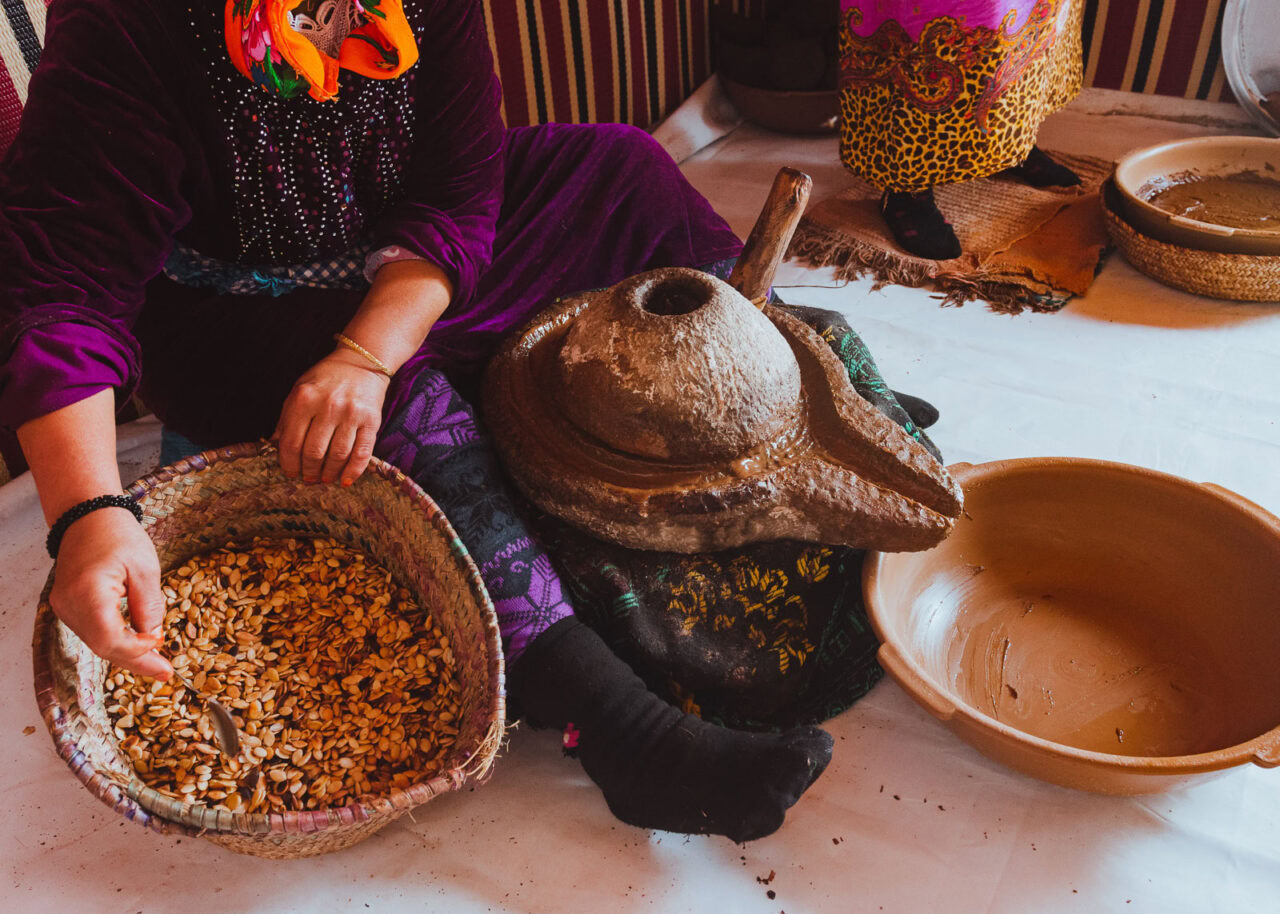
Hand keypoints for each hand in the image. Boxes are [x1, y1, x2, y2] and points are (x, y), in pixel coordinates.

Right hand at [49, 508, 171, 678]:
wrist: (89, 517)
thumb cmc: (119, 536)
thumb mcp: (145, 568)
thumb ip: (149, 606)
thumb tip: (154, 639)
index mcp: (88, 593)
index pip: (109, 638)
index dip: (136, 650)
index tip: (161, 652)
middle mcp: (69, 604)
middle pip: (102, 645)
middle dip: (136, 660)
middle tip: (164, 672)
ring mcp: (64, 607)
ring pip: (97, 642)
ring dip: (127, 653)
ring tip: (156, 663)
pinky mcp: (68, 606)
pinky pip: (93, 632)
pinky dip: (116, 641)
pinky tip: (138, 645)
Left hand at [274, 349, 388, 484]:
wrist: (361, 362)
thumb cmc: (326, 379)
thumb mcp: (299, 392)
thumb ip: (286, 419)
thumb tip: (275, 447)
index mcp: (304, 399)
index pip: (291, 443)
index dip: (289, 464)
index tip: (291, 472)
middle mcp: (328, 406)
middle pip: (314, 452)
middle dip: (309, 471)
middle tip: (309, 478)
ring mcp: (351, 414)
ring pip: (337, 456)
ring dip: (329, 473)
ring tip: (325, 478)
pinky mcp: (371, 420)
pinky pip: (362, 453)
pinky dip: (353, 471)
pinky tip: (346, 480)